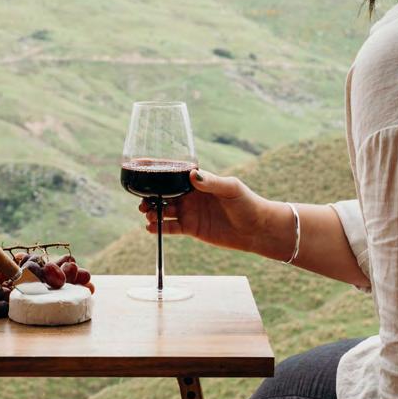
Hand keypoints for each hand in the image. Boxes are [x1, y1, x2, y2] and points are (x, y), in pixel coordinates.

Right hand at [140, 168, 262, 253]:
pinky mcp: (191, 228)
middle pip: (164, 193)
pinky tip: (150, 228)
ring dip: (153, 211)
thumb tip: (193, 175)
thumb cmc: (247, 203)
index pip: (174, 174)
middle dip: (150, 195)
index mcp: (198, 181)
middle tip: (142, 201)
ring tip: (147, 214)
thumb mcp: (231, 189)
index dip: (158, 171)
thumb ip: (212, 182)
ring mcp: (189, 212)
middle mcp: (190, 195)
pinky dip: (160, 228)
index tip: (141, 169)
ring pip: (164, 210)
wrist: (256, 229)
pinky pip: (171, 227)